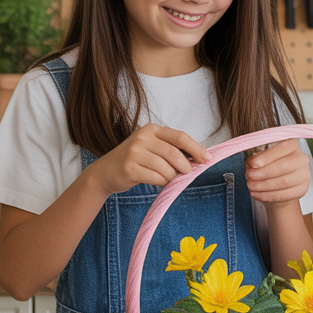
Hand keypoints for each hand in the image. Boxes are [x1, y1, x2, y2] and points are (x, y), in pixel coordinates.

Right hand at [89, 124, 210, 195]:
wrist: (105, 172)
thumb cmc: (135, 160)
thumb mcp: (152, 148)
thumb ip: (172, 149)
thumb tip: (199, 158)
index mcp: (151, 129)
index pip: (180, 137)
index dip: (196, 148)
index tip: (207, 159)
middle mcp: (142, 137)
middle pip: (175, 154)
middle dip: (185, 167)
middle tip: (186, 174)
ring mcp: (134, 152)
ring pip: (166, 168)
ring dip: (172, 177)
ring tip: (168, 179)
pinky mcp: (129, 168)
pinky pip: (156, 178)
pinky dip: (163, 183)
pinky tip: (159, 182)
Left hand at [245, 137, 310, 205]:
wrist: (277, 186)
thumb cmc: (267, 166)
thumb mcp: (260, 157)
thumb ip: (256, 156)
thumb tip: (250, 162)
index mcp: (292, 145)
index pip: (283, 146)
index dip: (267, 155)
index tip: (252, 163)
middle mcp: (302, 158)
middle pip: (284, 165)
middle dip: (263, 172)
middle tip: (249, 176)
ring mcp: (304, 174)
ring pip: (284, 181)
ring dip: (263, 185)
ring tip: (250, 186)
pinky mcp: (303, 189)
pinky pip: (285, 194)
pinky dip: (268, 196)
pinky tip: (256, 194)